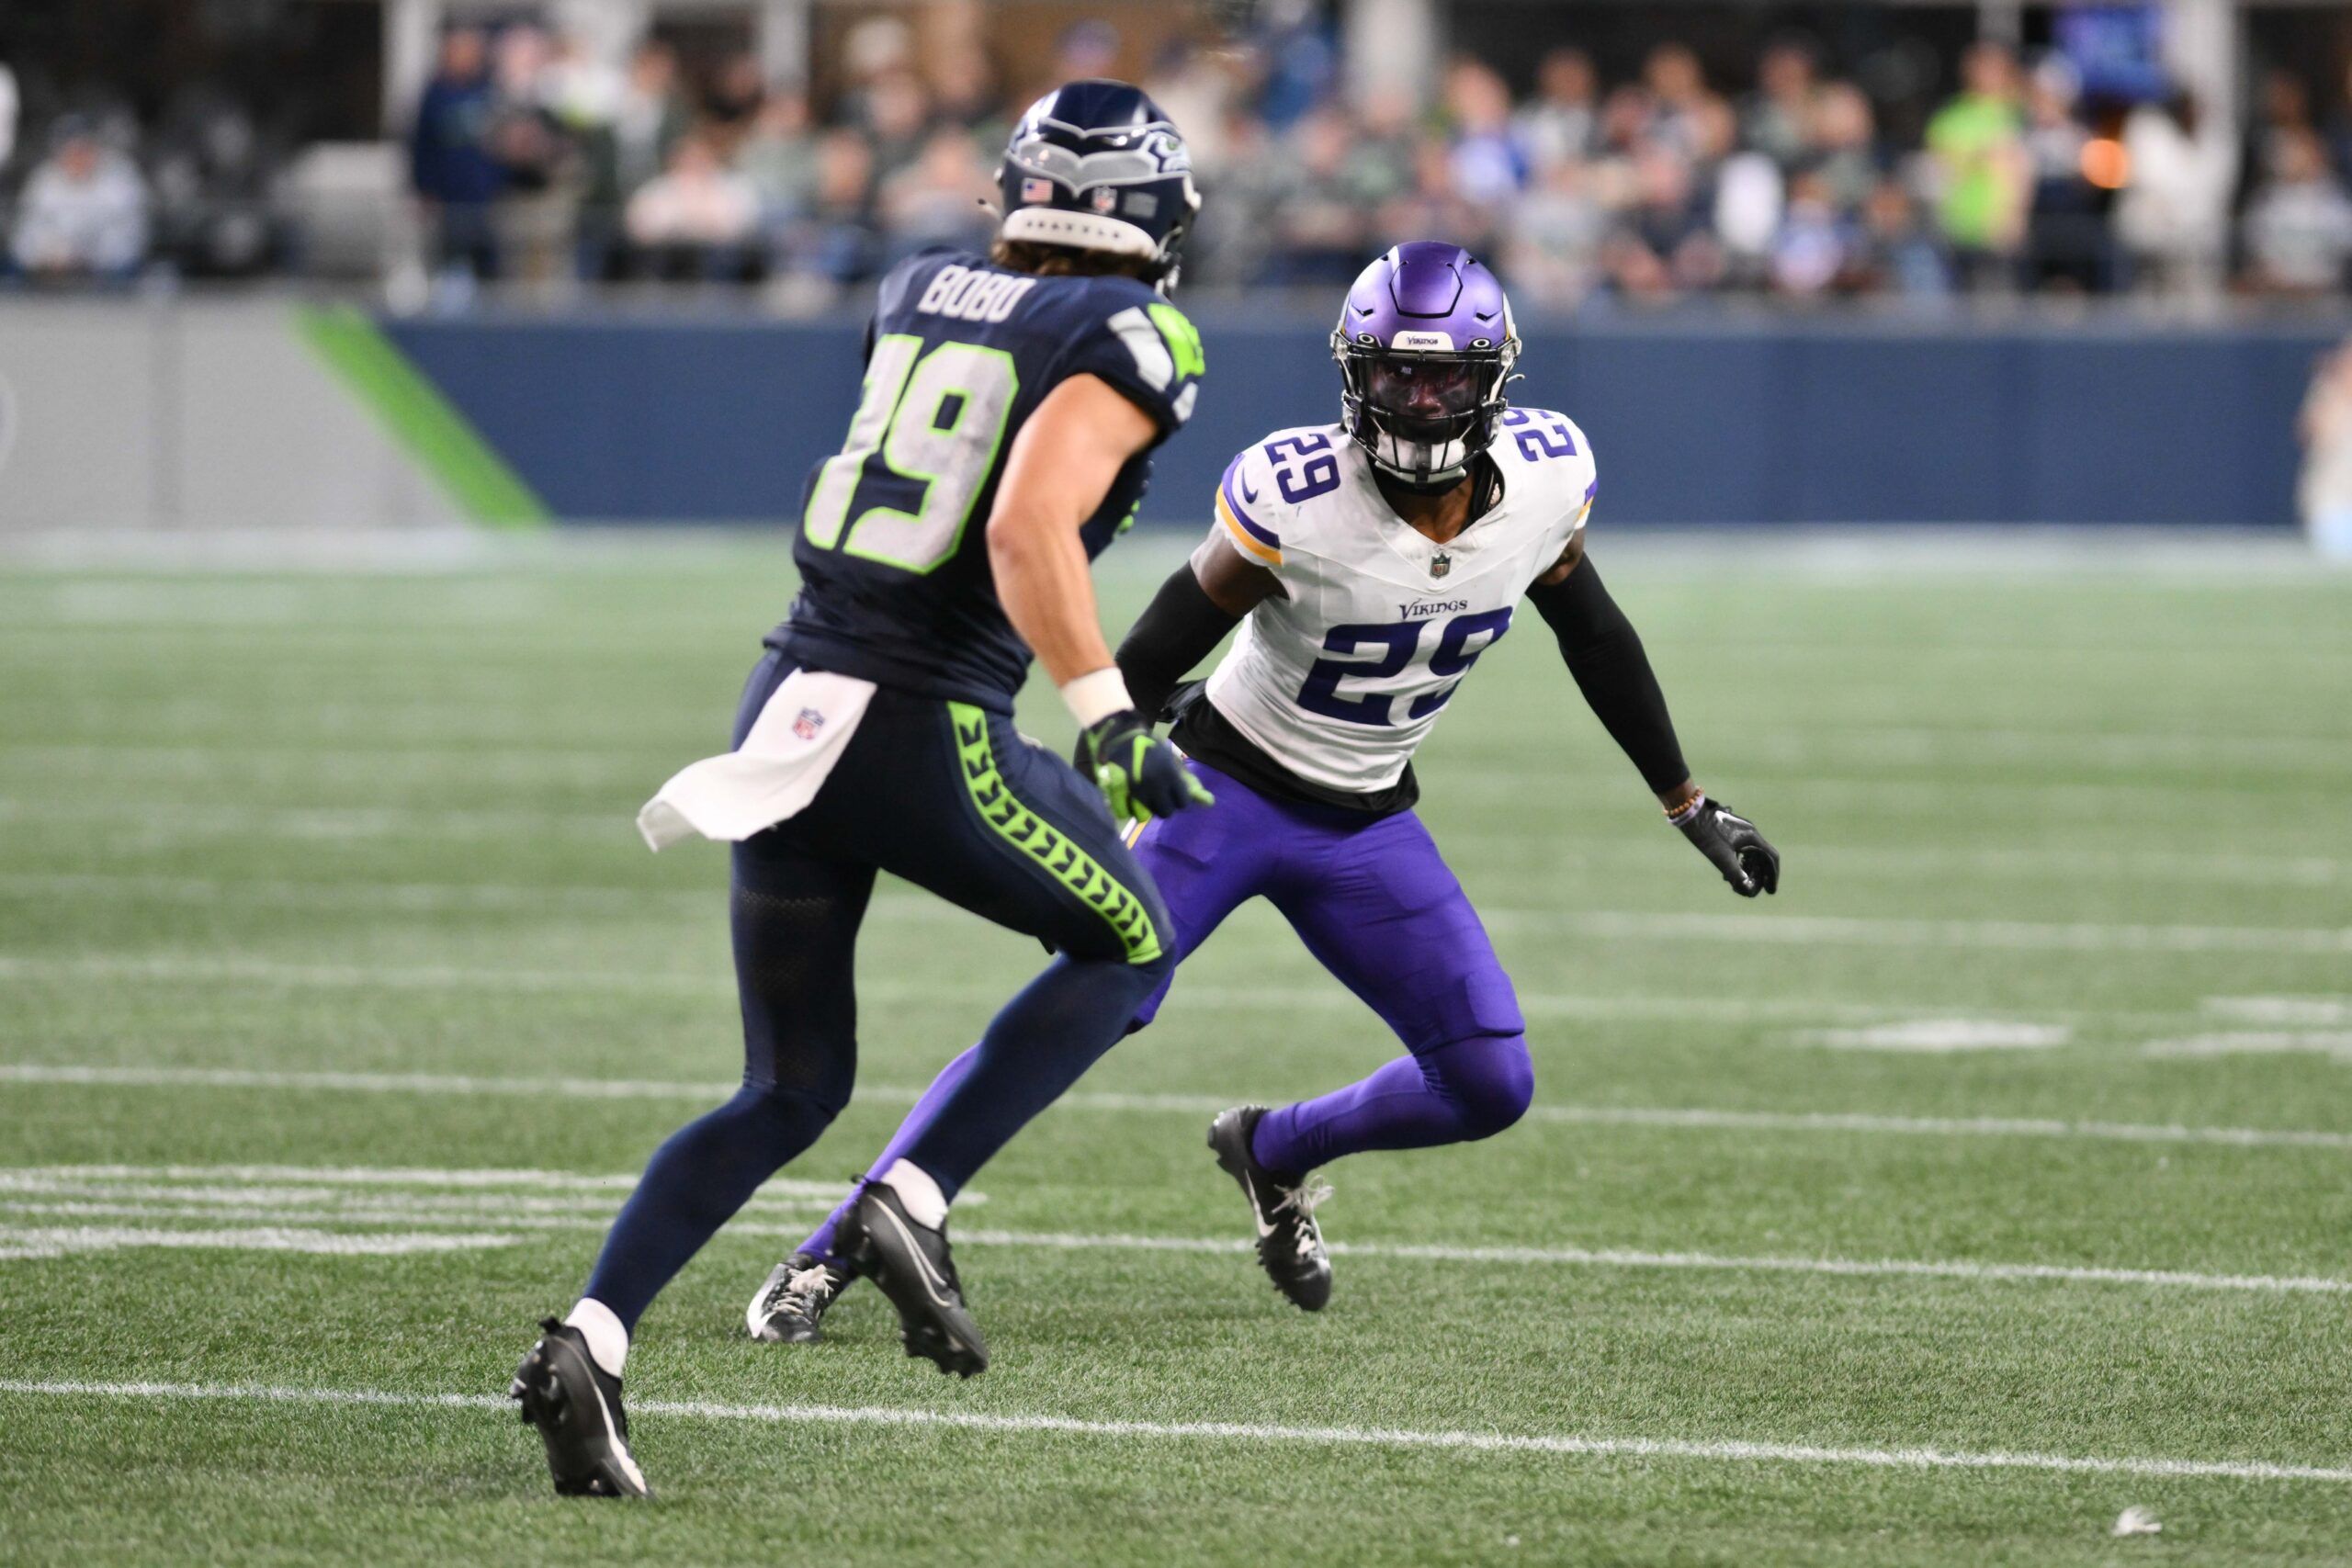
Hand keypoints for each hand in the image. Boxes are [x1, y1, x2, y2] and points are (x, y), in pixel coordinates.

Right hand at [1077, 710, 1213, 824]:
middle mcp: (1154, 784)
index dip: (1179, 799)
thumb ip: (1190, 783)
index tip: (1174, 792)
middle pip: (1166, 813)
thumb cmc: (1151, 748)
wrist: (1122, 734)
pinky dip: (1127, 809)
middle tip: (1159, 795)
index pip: (1183, 803)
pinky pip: (1125, 812)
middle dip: (1164, 806)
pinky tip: (1129, 798)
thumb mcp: (1172, 761)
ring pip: (1146, 815)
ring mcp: (1135, 788)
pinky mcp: (1118, 791)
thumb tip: (1210, 803)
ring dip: (1147, 808)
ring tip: (1144, 794)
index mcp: (1170, 774)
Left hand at [1674, 796, 1778, 896]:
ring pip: (1750, 854)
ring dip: (1748, 870)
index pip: (1771, 857)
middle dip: (1759, 875)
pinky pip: (1740, 849)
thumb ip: (1736, 874)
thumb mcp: (1721, 857)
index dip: (1772, 876)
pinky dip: (1738, 863)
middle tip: (1754, 890)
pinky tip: (1727, 874)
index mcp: (1752, 836)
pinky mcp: (1728, 831)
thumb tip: (1748, 891)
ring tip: (1740, 884)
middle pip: (1762, 857)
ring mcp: (1739, 830)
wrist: (1689, 813)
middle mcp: (1749, 831)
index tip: (1770, 891)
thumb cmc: (1705, 834)